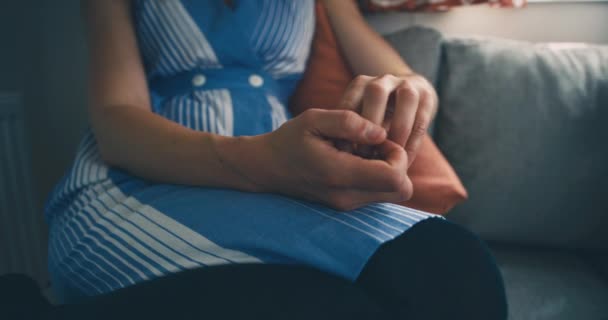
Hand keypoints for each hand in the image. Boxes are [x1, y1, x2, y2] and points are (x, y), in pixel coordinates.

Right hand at [223, 109, 412, 210]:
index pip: (395, 177)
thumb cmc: (289, 140)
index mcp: (340, 175)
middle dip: (398, 164)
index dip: (398, 154)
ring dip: (388, 170)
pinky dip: (376, 176)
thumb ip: (349, 122)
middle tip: (376, 146)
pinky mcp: (347, 205)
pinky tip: (355, 160)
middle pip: (401, 190)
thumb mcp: (314, 119)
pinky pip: (378, 194)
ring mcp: (347, 205)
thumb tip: (380, 133)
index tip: (378, 138)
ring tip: (362, 151)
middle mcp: (347, 197)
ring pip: (393, 193)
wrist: (266, 168)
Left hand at [338, 74, 437, 165]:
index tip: (345, 154)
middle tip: (366, 154)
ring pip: (406, 98)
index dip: (346, 130)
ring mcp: (408, 84)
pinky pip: (422, 118)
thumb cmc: (375, 119)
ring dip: (398, 130)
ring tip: (390, 157)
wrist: (408, 98)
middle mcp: (384, 80)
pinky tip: (405, 161)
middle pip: (376, 92)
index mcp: (361, 84)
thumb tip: (341, 158)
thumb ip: (350, 133)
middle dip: (371, 124)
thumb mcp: (359, 120)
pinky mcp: (428, 96)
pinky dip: (413, 142)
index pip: (349, 102)